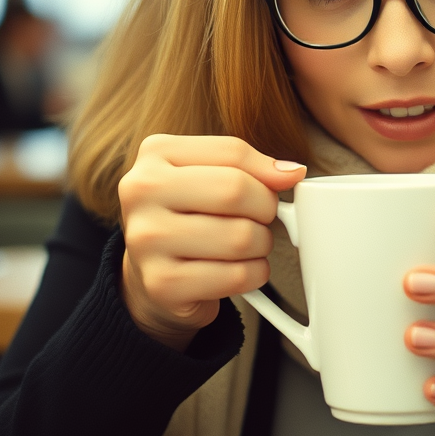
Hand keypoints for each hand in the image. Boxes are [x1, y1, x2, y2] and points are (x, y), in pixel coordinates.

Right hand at [118, 135, 305, 350]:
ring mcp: (146, 239)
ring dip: (261, 245)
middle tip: (261, 218)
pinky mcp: (161, 283)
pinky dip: (254, 274)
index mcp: (156, 153)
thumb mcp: (211, 174)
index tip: (283, 183)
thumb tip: (293, 172)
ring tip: (248, 245)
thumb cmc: (191, 214)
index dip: (268, 172)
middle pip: (236, 191)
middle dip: (265, 208)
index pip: (233, 152)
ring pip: (241, 237)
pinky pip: (236, 275)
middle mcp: (141, 192)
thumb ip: (250, 166)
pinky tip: (242, 269)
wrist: (154, 275)